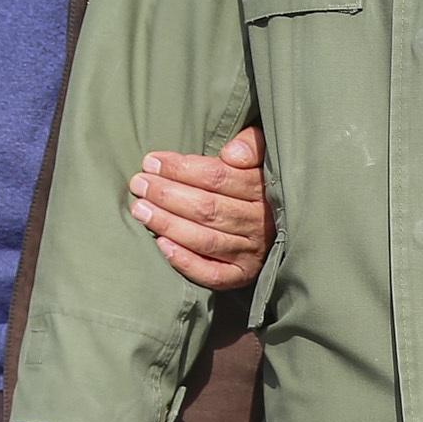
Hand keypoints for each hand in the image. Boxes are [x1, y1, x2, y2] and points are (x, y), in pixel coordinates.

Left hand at [132, 128, 271, 291]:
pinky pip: (212, 273)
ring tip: (140, 209)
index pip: (217, 178)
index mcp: (263, 190)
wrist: (284, 226)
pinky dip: (185, 261)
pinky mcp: (242, 276)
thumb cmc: (258, 182)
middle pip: (207, 208)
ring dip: (167, 224)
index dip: (181, 169)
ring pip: (205, 239)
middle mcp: (259, 223)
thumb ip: (252, 145)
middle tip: (138, 184)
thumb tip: (231, 153)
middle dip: (167, 194)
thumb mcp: (262, 155)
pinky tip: (161, 245)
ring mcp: (252, 253)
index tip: (151, 162)